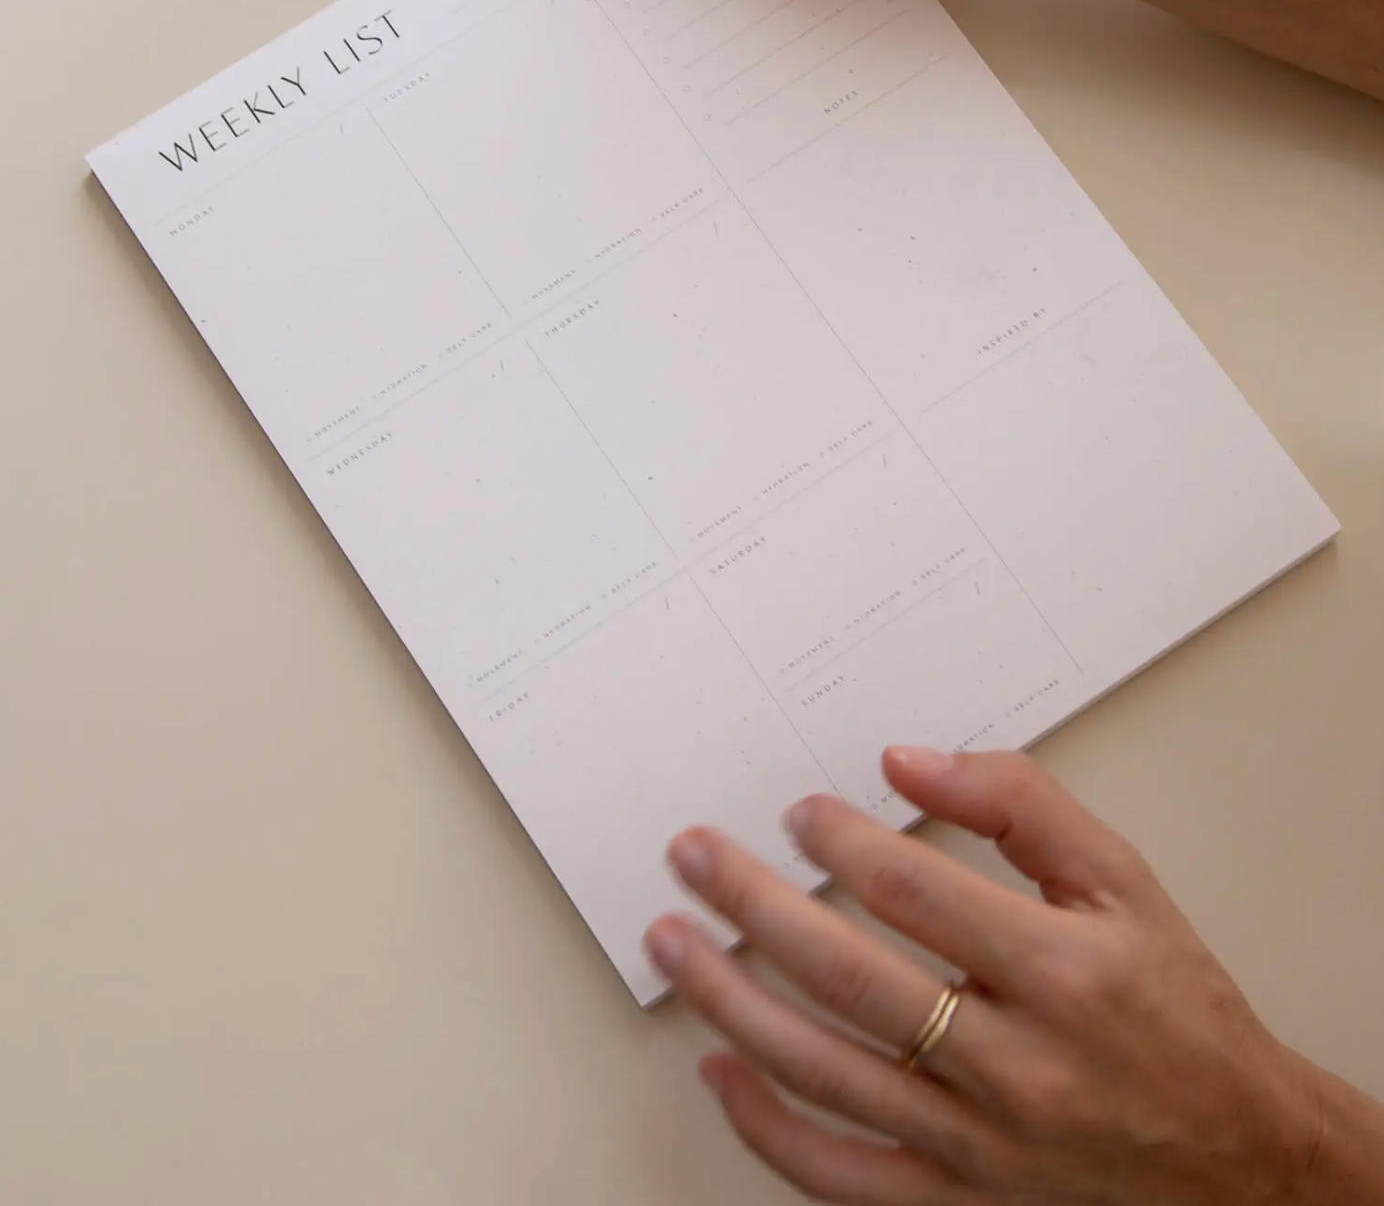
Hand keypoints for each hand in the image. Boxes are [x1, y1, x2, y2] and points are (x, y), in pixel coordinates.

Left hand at [645, 747, 1326, 1204]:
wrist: (1234, 1153)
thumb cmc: (1172, 1003)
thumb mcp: (1122, 876)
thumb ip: (1020, 803)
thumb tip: (909, 761)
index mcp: (1064, 972)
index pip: (917, 894)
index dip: (840, 842)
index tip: (798, 812)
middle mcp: (1018, 1065)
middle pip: (853, 980)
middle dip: (755, 908)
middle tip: (693, 857)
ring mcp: (980, 1143)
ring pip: (827, 1074)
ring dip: (733, 1003)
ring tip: (675, 942)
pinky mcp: (956, 1195)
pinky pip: (840, 1174)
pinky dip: (766, 1127)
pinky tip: (719, 1068)